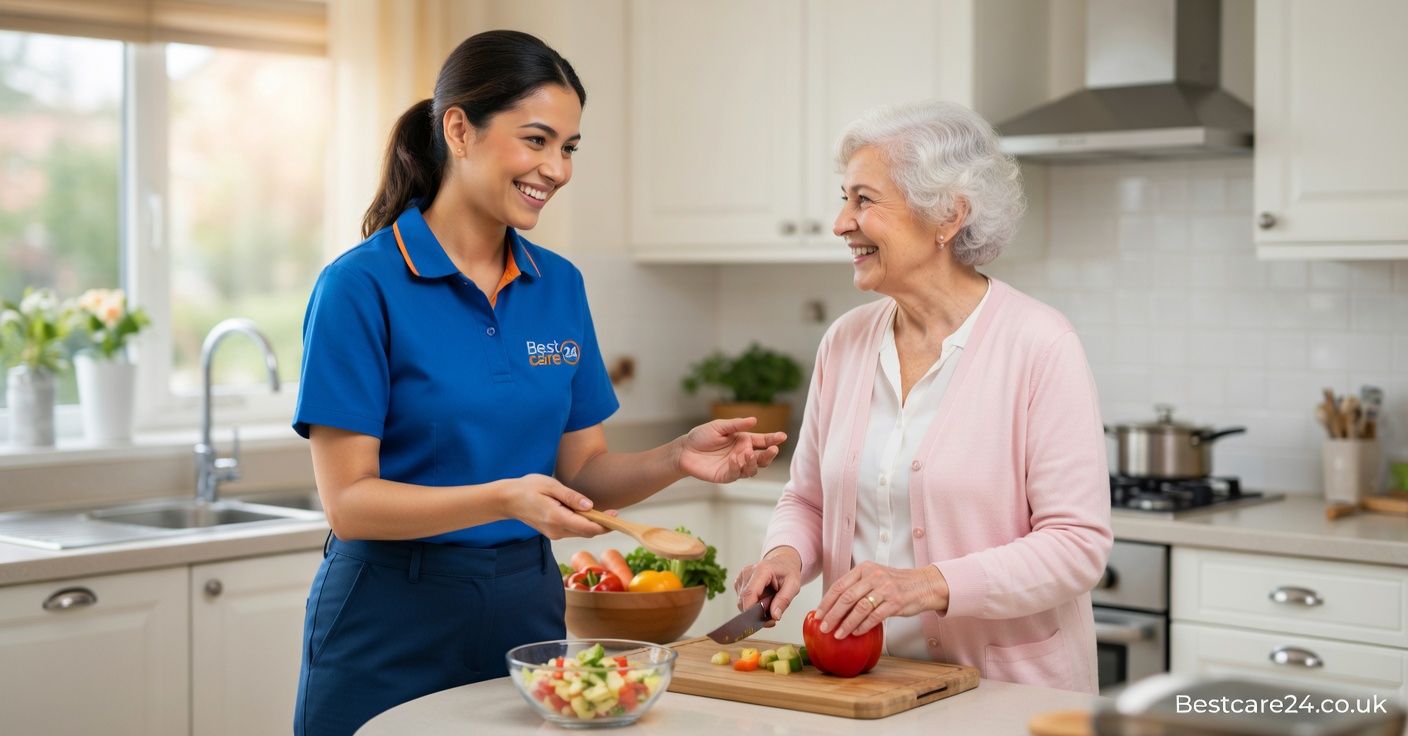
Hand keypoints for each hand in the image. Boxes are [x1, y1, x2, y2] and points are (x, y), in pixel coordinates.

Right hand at [499, 474, 614, 539]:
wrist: (508, 500)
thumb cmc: (528, 488)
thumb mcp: (551, 485)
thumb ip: (571, 496)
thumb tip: (590, 506)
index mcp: (557, 518)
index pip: (587, 527)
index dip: (604, 524)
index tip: (615, 516)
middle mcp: (556, 530)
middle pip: (586, 532)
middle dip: (602, 525)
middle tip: (613, 512)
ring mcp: (554, 534)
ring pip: (580, 533)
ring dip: (592, 524)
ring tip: (602, 511)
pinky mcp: (553, 532)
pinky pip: (572, 530)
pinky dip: (582, 524)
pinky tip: (584, 513)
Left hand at [675, 417, 786, 482]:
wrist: (685, 450)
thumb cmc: (702, 436)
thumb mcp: (719, 426)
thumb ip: (736, 425)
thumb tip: (754, 420)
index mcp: (744, 440)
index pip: (763, 441)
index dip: (773, 439)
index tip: (783, 436)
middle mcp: (743, 454)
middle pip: (763, 458)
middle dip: (769, 454)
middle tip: (773, 449)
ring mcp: (736, 466)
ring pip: (753, 469)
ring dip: (753, 462)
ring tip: (748, 453)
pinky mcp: (726, 476)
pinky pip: (736, 474)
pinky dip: (737, 467)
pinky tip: (734, 459)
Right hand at [734, 546, 802, 622]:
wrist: (781, 562)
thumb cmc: (787, 571)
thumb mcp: (793, 585)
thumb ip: (784, 600)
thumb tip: (774, 616)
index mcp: (762, 570)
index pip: (749, 594)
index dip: (752, 611)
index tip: (763, 621)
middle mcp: (747, 572)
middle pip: (744, 601)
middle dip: (757, 613)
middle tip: (773, 614)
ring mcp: (741, 578)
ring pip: (742, 603)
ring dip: (755, 609)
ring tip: (769, 603)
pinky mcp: (739, 583)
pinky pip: (742, 601)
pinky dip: (752, 605)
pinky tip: (762, 600)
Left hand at [814, 562, 948, 638]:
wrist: (923, 585)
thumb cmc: (895, 584)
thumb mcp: (875, 577)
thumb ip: (857, 586)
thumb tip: (834, 605)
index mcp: (864, 569)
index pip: (839, 585)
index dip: (826, 601)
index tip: (818, 614)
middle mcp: (873, 576)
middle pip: (846, 597)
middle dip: (832, 614)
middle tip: (824, 627)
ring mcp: (885, 589)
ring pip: (859, 608)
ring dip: (846, 624)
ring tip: (838, 634)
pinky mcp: (895, 602)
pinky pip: (875, 616)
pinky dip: (863, 626)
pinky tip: (856, 633)